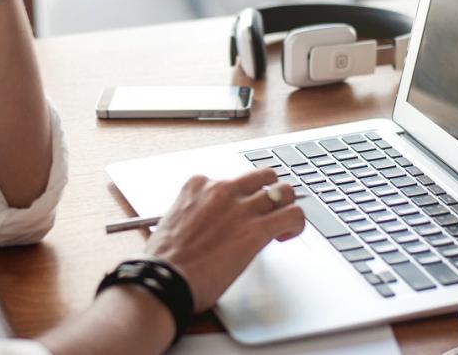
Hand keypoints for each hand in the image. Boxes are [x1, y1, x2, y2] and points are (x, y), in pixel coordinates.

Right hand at [145, 168, 305, 312]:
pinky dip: (296, 224)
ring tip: (281, 223)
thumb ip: (188, 216)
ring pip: (283, 190)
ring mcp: (241, 208)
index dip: (237, 199)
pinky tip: (285, 237)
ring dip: (287, 205)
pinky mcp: (257, 230)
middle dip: (270, 191)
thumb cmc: (162, 263)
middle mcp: (221, 190)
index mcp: (196, 186)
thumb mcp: (169, 224)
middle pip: (262, 176)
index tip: (236, 215)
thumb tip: (196, 224)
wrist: (162, 281)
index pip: (229, 181)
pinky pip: (293, 214)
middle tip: (269, 211)